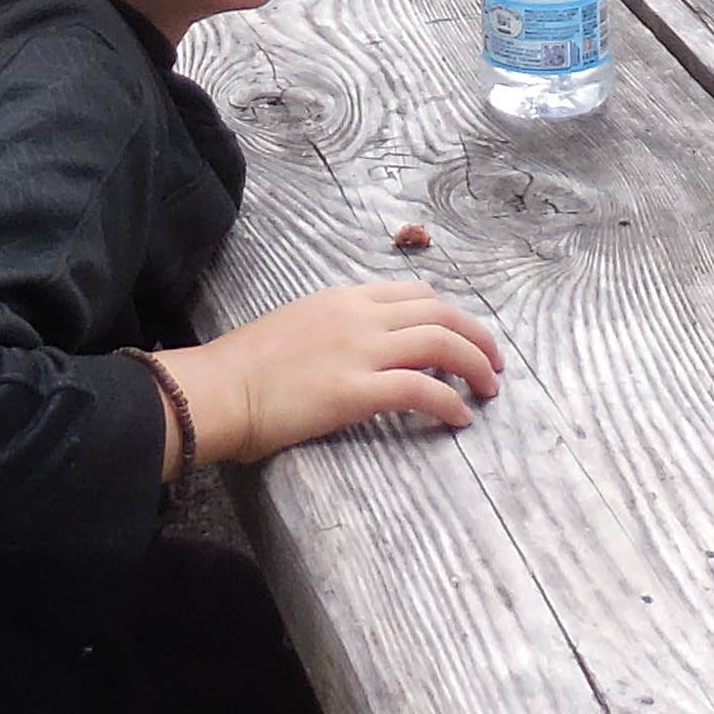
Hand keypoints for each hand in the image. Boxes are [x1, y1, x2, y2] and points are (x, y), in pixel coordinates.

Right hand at [158, 282, 504, 465]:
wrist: (219, 389)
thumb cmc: (246, 367)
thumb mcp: (297, 327)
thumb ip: (335, 330)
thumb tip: (363, 351)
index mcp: (344, 299)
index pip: (415, 294)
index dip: (449, 315)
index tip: (462, 338)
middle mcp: (359, 317)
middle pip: (440, 313)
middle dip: (477, 337)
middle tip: (494, 365)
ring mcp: (359, 352)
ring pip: (441, 343)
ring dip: (475, 366)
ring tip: (489, 390)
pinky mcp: (355, 392)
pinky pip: (421, 390)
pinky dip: (449, 403)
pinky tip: (459, 419)